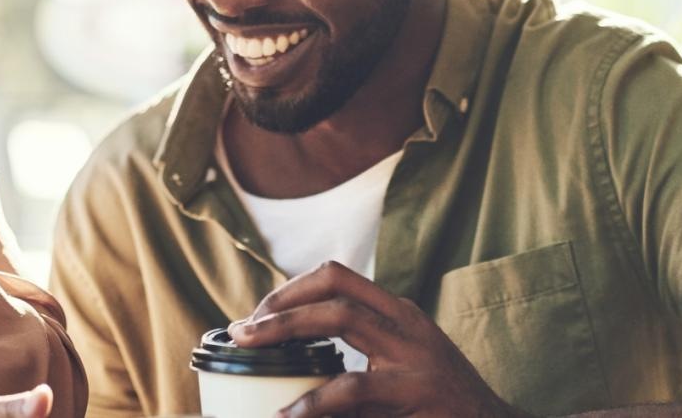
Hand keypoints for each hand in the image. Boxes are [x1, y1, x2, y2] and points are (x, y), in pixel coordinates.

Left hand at [229, 262, 525, 417]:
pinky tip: (290, 412)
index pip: (338, 277)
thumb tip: (292, 363)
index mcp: (398, 314)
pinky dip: (315, 400)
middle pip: (334, 288)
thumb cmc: (439, 404)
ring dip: (287, 329)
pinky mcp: (417, 390)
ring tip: (251, 348)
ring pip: (341, 318)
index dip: (291, 288)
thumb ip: (358, 357)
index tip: (257, 314)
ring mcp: (415, 353)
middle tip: (242, 330)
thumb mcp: (400, 367)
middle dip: (280, 304)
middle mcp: (406, 322)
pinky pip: (354, 387)